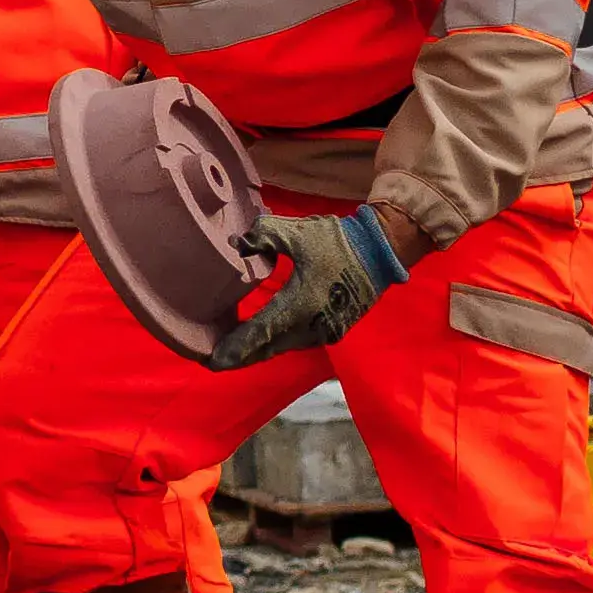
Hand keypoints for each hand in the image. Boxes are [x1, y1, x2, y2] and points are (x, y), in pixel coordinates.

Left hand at [207, 209, 406, 373]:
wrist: (381, 251)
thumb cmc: (337, 241)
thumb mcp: (296, 231)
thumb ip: (262, 235)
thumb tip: (240, 245)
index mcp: (299, 305)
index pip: (258, 333)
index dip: (234, 348)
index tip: (212, 361)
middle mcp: (311, 327)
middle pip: (267, 349)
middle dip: (240, 356)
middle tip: (213, 361)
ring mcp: (324, 333)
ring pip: (282, 347)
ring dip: (259, 349)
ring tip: (233, 350)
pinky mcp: (333, 331)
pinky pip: (296, 342)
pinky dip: (277, 342)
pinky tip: (263, 338)